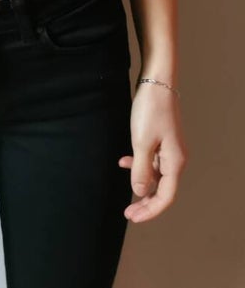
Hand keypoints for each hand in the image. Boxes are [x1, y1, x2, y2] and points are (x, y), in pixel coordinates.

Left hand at [119, 81, 187, 221]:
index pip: (166, 196)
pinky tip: (124, 162)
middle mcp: (175, 158)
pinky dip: (139, 165)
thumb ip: (142, 169)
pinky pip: (151, 160)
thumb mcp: (142, 142)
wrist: (156, 82)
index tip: (132, 216)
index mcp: (175, 162)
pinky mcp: (161, 139)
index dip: (150, 210)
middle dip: (145, 203)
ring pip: (156, 176)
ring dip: (142, 185)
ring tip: (126, 195)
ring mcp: (169, 148)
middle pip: (162, 189)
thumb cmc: (150, 110)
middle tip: (128, 213)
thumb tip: (141, 193)